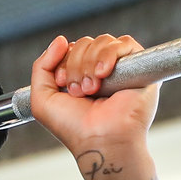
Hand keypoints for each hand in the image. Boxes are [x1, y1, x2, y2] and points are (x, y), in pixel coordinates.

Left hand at [27, 34, 161, 159]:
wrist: (99, 139)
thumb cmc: (74, 127)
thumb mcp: (42, 99)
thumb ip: (41, 67)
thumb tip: (60, 40)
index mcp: (80, 76)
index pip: (70, 48)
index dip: (63, 61)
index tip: (63, 84)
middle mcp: (100, 71)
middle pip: (85, 43)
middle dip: (76, 65)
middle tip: (79, 91)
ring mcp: (120, 68)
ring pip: (103, 41)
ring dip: (90, 63)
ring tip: (92, 88)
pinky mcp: (139, 67)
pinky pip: (125, 43)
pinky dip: (109, 54)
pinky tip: (103, 74)